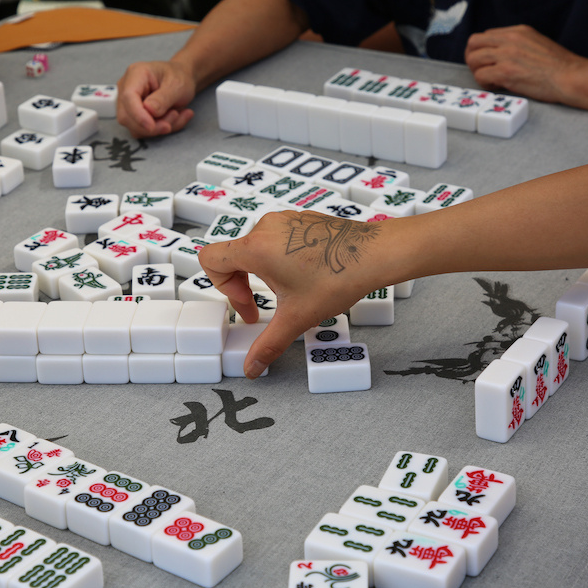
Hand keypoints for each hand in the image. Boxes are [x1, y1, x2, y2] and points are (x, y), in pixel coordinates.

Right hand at [116, 60, 196, 137]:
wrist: (182, 79)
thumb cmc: (178, 76)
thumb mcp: (177, 84)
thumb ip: (163, 98)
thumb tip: (149, 110)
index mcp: (135, 74)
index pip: (128, 97)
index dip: (138, 115)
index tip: (152, 126)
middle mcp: (127, 88)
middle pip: (127, 117)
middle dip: (152, 125)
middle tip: (174, 116)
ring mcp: (129, 103)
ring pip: (136, 128)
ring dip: (159, 127)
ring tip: (177, 114)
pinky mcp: (134, 116)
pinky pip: (144, 131)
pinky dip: (161, 130)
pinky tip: (175, 118)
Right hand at [199, 211, 386, 377]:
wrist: (375, 254)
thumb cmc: (338, 278)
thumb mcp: (297, 318)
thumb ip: (268, 344)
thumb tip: (251, 367)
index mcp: (255, 248)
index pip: (211, 259)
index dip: (222, 288)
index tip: (249, 306)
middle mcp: (265, 228)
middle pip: (233, 256)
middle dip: (243, 286)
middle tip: (263, 308)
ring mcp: (285, 220)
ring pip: (256, 247)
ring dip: (263, 273)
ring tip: (290, 292)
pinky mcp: (301, 220)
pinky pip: (277, 239)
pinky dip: (281, 259)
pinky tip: (305, 276)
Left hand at [464, 24, 585, 103]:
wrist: (570, 77)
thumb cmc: (558, 66)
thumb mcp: (537, 44)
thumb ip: (518, 45)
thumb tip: (502, 54)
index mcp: (518, 31)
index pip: (486, 35)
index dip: (483, 50)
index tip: (488, 61)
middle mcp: (510, 39)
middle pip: (474, 43)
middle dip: (472, 57)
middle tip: (480, 70)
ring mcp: (507, 55)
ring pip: (473, 59)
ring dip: (477, 71)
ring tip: (491, 80)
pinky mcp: (505, 72)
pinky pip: (480, 76)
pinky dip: (484, 83)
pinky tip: (497, 86)